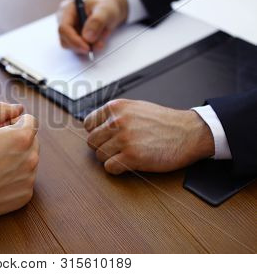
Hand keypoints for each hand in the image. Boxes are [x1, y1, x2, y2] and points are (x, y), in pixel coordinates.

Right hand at [0, 102, 38, 218]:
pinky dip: (14, 179)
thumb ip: (1, 110)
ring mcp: (29, 178)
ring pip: (28, 161)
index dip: (14, 122)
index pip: (30, 121)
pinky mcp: (25, 195)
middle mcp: (31, 158)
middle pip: (31, 141)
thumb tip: (18, 108)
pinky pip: (24, 181)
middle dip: (17, 140)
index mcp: (22, 137)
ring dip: (17, 159)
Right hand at [57, 0, 127, 53]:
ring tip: (101, 39)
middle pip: (65, 40)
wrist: (110, 11)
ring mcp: (68, 31)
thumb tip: (87, 38)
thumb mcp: (106, 11)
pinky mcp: (74, 38)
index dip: (74, 40)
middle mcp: (64, 20)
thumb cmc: (106, 7)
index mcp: (67, 9)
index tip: (87, 48)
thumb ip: (97, 22)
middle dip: (81, 46)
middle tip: (97, 46)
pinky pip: (78, 49)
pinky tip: (98, 40)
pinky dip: (90, 47)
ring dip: (87, 46)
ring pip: (72, 46)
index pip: (63, 28)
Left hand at [84, 99, 213, 174]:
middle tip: (116, 149)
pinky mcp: (131, 156)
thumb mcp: (136, 108)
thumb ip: (115, 115)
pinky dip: (117, 169)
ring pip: (99, 155)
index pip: (88, 124)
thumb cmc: (165, 122)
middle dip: (102, 147)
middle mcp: (117, 121)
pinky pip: (109, 168)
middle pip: (92, 141)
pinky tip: (128, 164)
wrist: (189, 132)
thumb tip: (95, 125)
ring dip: (110, 158)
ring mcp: (124, 139)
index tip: (105, 138)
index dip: (97, 133)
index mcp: (116, 107)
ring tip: (125, 155)